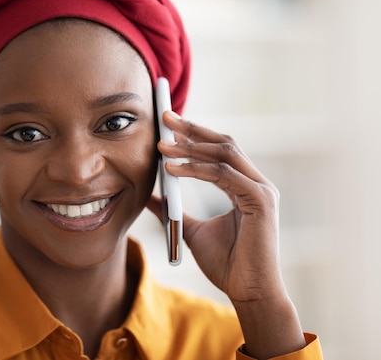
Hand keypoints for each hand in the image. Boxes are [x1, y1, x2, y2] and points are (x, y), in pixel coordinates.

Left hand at [147, 111, 284, 303]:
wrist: (248, 292)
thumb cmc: (227, 264)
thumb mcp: (191, 229)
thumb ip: (173, 209)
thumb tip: (149, 195)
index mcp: (244, 187)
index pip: (219, 150)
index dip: (195, 134)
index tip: (169, 124)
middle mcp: (255, 184)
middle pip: (223, 143)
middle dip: (193, 129)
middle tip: (165, 117)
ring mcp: (261, 190)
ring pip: (224, 154)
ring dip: (190, 146)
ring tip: (162, 145)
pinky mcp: (261, 201)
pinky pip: (224, 175)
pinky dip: (196, 169)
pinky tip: (172, 170)